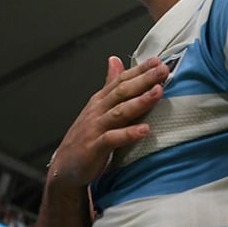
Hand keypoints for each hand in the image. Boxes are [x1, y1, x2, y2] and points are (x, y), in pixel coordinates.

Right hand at [49, 56, 168, 188]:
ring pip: (119, 111)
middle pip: (122, 91)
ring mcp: (95, 128)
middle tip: (163, 70)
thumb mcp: (97, 107)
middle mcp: (97, 111)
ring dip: (139, 101)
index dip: (140, 70)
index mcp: (100, 100)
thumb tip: (115, 59)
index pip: (121, 80)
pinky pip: (113, 139)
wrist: (65, 167)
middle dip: (144, 79)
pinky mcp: (94, 148)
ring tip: (158, 92)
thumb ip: (109, 84)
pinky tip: (145, 130)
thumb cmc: (85, 138)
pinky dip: (129, 134)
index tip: (158, 60)